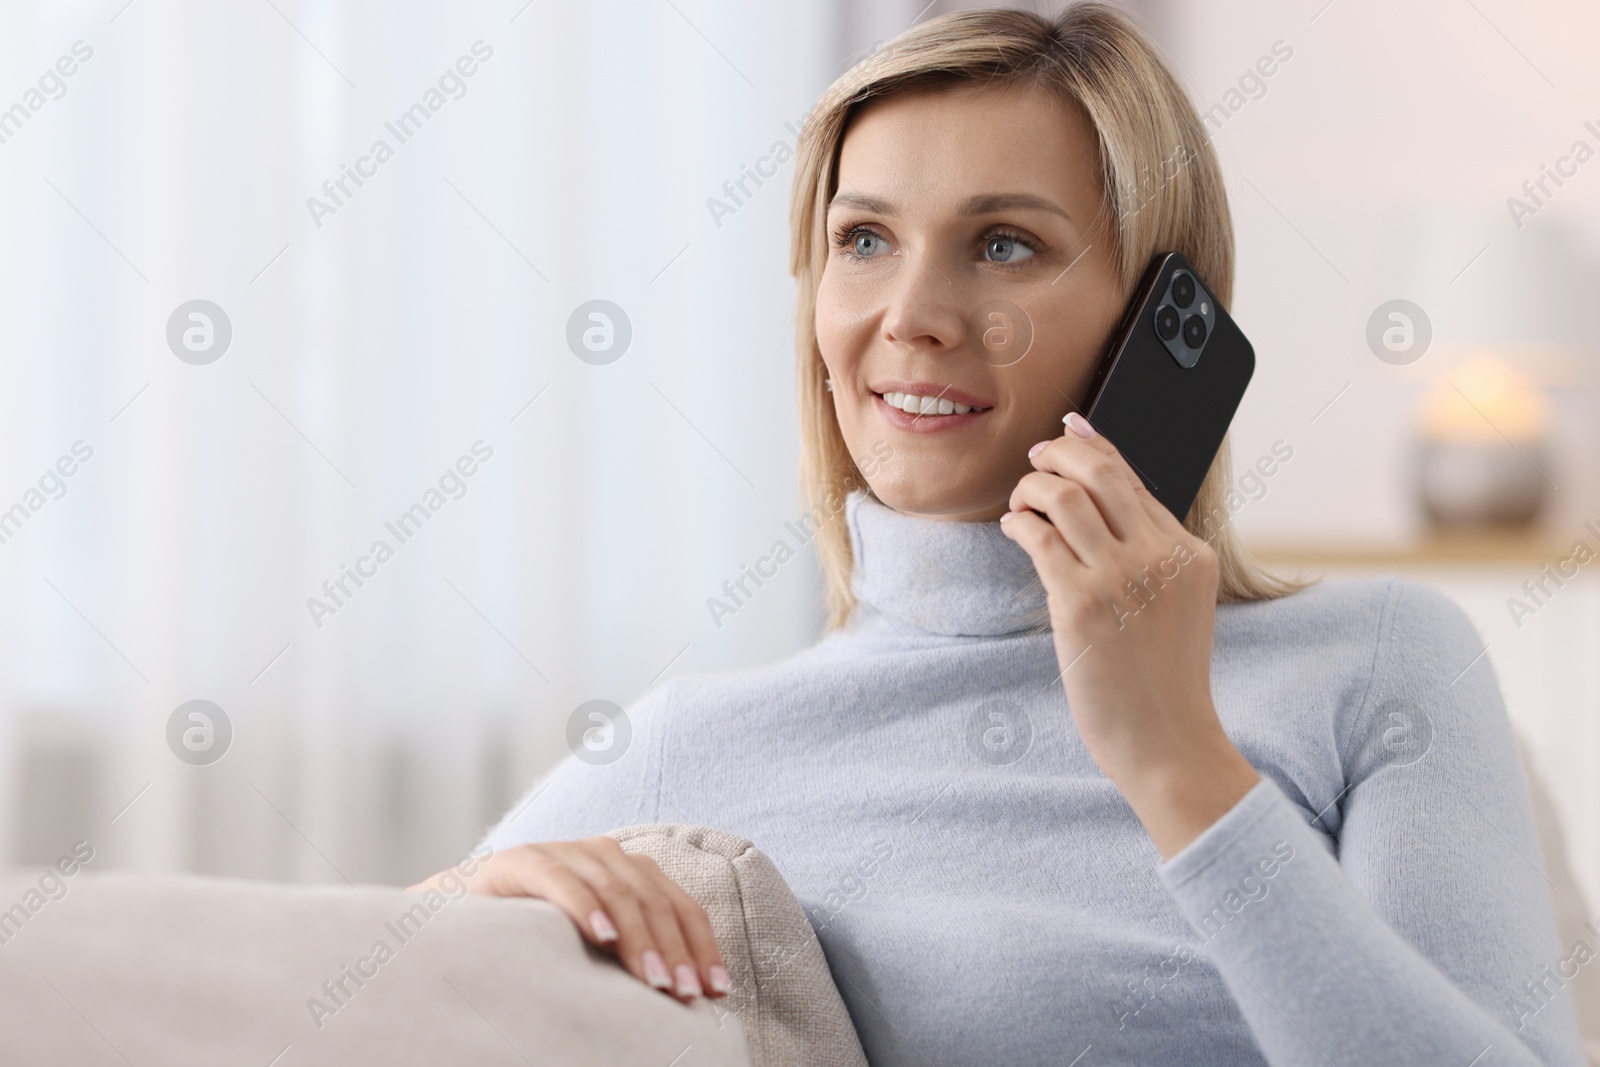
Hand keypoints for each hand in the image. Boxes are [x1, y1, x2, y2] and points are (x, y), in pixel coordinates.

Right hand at [409, 837, 729, 1001]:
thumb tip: (684, 998)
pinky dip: (585, 905)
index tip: (717, 989)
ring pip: (616, 890)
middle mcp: (603, 854)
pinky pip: (561, 879)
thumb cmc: (533, 938)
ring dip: (639, 938)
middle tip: (685, 994)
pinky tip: (601, 935)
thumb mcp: (592, 947)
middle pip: (654, 900)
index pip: (679, 906)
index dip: (701, 945)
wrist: (454, 917)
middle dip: (674, 950)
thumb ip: (630, 955)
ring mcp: (564, 851)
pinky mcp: (522, 859)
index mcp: (629, 872)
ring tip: (654, 980)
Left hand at [999, 411, 1258, 858]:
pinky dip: (1020, 523)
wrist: (1168, 741)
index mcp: (1190, 553)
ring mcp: (1122, 578)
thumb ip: (1152, 555)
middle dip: (1060, 450)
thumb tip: (1103, 500)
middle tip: (1036, 456)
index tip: (1069, 429)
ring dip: (1033, 488)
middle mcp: (1160, 556)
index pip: (1134, 478)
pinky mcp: (1081, 604)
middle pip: (1102, 471)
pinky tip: (1015, 530)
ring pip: (1066, 495)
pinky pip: (1040, 537)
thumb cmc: (1162, 680)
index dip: (1095, 446)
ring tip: (1022, 503)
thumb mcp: (1178, 605)